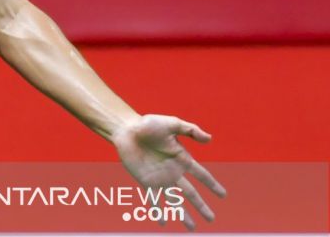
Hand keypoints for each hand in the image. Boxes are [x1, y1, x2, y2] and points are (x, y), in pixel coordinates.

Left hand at [112, 114, 225, 229]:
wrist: (125, 129)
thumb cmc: (148, 124)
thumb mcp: (172, 123)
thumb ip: (190, 130)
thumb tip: (210, 139)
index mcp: (182, 159)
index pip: (202, 175)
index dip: (212, 184)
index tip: (223, 195)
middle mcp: (173, 171)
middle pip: (191, 193)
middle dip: (202, 206)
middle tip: (211, 219)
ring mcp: (160, 178)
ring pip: (175, 201)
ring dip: (183, 215)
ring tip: (192, 229)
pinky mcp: (146, 181)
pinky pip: (154, 199)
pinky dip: (159, 211)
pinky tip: (163, 223)